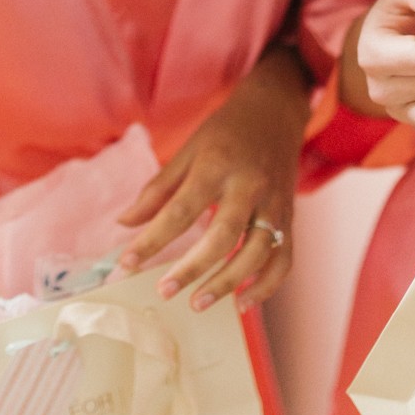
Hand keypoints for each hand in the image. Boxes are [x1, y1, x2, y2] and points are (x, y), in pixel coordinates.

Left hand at [115, 45, 311, 311]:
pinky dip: (266, 287)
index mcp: (216, 166)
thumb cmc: (224, 131)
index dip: (153, 240)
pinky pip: (284, 260)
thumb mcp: (188, 150)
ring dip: (228, 283)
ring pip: (257, 253)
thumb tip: (124, 224)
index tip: (127, 263)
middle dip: (192, 269)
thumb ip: (157, 190)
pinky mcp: (290, 218)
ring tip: (198, 303)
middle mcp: (249, 186)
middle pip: (222, 236)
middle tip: (165, 291)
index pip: (181, 210)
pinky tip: (242, 303)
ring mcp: (274, 204)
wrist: (274, 110)